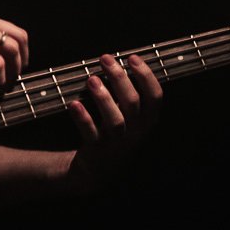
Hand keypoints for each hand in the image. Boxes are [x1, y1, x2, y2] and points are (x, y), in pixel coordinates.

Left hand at [63, 53, 161, 193]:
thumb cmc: (115, 135)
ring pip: (115, 120)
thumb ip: (129, 95)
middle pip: (132, 102)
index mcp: (147, 121)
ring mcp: (117, 143)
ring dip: (103, 98)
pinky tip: (74, 104)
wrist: (98, 171)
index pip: (155, 96)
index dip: (146, 75)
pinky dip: (83, 119)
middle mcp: (135, 132)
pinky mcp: (97, 151)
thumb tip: (119, 62)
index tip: (132, 57)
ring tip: (91, 79)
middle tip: (105, 58)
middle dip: (120, 78)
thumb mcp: (131, 119)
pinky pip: (91, 134)